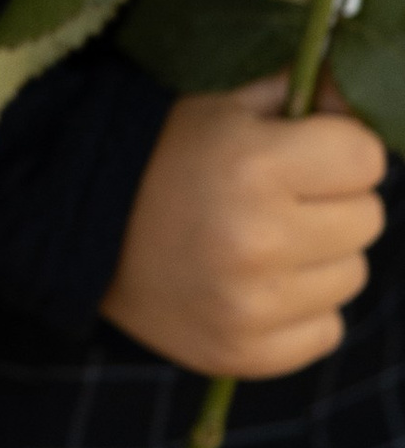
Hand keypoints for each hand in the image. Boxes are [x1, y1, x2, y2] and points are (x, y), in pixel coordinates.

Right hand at [103, 77, 385, 376]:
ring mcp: (253, 306)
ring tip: (261, 241)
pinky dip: (302, 309)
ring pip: (351, 276)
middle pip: (367, 219)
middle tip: (278, 197)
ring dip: (318, 257)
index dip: (338, 148)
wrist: (78, 228)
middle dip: (332, 201)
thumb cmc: (160, 153)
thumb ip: (302, 92)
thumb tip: (363, 99)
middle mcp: (258, 240)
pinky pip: (327, 330)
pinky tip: (257, 285)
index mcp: (254, 166)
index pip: (367, 158)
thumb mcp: (222, 104)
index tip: (303, 151)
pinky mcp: (246, 355)